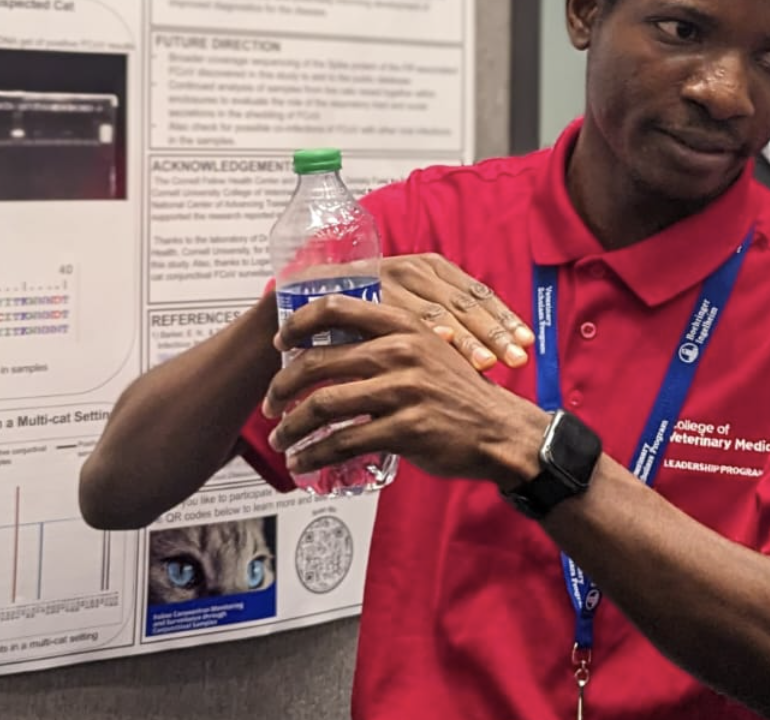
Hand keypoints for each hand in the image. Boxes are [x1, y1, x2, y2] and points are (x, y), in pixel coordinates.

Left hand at [263, 300, 544, 485]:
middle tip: (270, 404)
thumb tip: (332, 344)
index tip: (280, 343)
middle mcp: (401, 351)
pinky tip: (304, 462)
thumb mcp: (428, 348)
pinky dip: (314, 454)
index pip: (335, 307)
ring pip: (325, 405)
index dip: (299, 323)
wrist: (498, 429)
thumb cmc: (457, 391)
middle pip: (319, 362)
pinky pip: (344, 441)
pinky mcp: (405, 428)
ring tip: (281, 439)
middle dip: (283, 386)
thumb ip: (387, 341)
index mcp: (403, 324)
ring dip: (292, 427)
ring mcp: (403, 390)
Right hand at [343, 253, 533, 371]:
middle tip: (515, 361)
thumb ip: (441, 329)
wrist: (300, 307)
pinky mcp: (365, 290)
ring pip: (439, 311)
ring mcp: (390, 277)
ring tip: (488, 365)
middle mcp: (415, 268)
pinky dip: (424, 329)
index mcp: (432, 270)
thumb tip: (490, 359)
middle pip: (465, 302)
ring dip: (467, 339)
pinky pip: (399, 312)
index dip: (504, 320)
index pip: (478, 295)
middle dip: (495, 334)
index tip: (527, 346)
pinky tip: (442, 344)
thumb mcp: (406, 317)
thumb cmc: (360, 319)